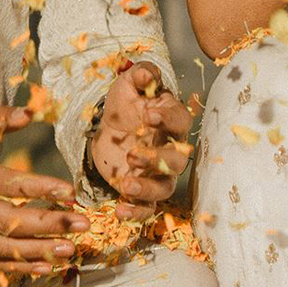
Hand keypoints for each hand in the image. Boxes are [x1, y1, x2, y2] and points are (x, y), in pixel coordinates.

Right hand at [0, 103, 88, 276]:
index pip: (7, 184)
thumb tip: (31, 113)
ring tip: (69, 250)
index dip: (40, 189)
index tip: (70, 192)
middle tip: (82, 225)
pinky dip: (17, 266)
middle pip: (8, 222)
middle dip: (49, 225)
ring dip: (37, 251)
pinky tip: (44, 265)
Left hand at [87, 62, 192, 221]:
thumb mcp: (127, 84)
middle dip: (157, 159)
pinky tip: (120, 210)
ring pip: (164, 187)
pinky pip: (147, 208)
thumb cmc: (125, 104)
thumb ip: (139, 76)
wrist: (107, 128)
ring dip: (147, 188)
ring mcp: (158, 173)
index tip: (148, 115)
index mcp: (171, 120)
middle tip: (132, 154)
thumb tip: (146, 74)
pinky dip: (136, 212)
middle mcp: (170, 149)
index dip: (168, 119)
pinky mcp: (142, 192)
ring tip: (125, 185)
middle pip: (177, 161)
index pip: (180, 121)